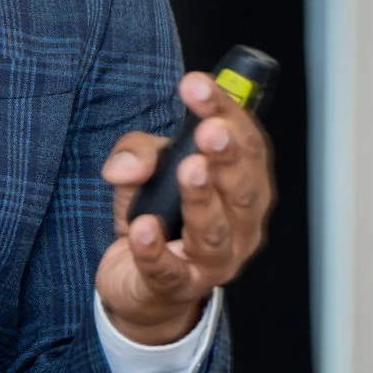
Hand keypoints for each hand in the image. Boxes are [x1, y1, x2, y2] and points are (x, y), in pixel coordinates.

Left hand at [94, 71, 276, 344]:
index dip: (226, 111)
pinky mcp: (178, 287)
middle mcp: (241, 225)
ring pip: (214, 231)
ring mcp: (214, 261)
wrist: (143, 288)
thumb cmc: (158, 220)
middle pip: (243, 188)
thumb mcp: (144, 175)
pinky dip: (155, 249)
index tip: (196, 84)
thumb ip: (138, 155)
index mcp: (243, 187)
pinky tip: (143, 228)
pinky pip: (168, 269)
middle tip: (209, 129)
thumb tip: (126, 163)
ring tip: (189, 168)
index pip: (246, 144)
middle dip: (227, 156)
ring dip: (202, 198)